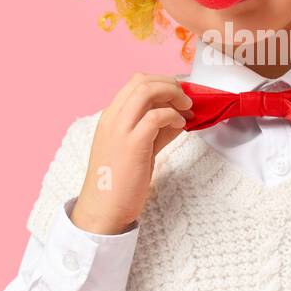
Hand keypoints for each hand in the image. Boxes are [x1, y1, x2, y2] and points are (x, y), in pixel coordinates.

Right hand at [70, 72, 194, 234]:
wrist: (103, 210)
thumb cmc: (118, 183)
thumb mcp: (137, 149)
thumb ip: (155, 131)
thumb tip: (178, 118)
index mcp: (111, 117)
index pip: (135, 82)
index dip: (161, 82)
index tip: (177, 94)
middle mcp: (113, 118)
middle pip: (142, 80)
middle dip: (169, 83)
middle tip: (186, 98)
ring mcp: (120, 130)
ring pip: (146, 90)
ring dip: (173, 94)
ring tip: (186, 108)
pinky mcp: (132, 144)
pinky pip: (156, 116)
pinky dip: (172, 116)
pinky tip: (180, 125)